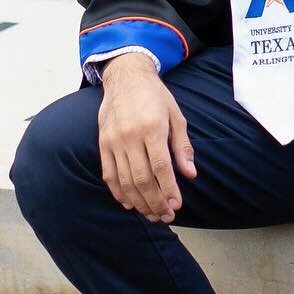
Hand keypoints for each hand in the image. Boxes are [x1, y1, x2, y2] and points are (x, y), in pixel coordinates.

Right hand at [97, 54, 196, 222]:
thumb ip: (182, 147)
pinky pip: (109, 174)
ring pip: (125, 180)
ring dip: (138, 202)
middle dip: (155, 202)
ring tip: (151, 214)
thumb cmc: (155, 96)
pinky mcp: (103, 143)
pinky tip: (129, 203)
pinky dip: (118, 192)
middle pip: (142, 179)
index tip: (176, 205)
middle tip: (165, 216)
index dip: (169, 189)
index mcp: (152, 127)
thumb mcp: (176, 116)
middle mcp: (130, 136)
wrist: (126, 77)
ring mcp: (113, 141)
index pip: (161, 167)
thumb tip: (190, 174)